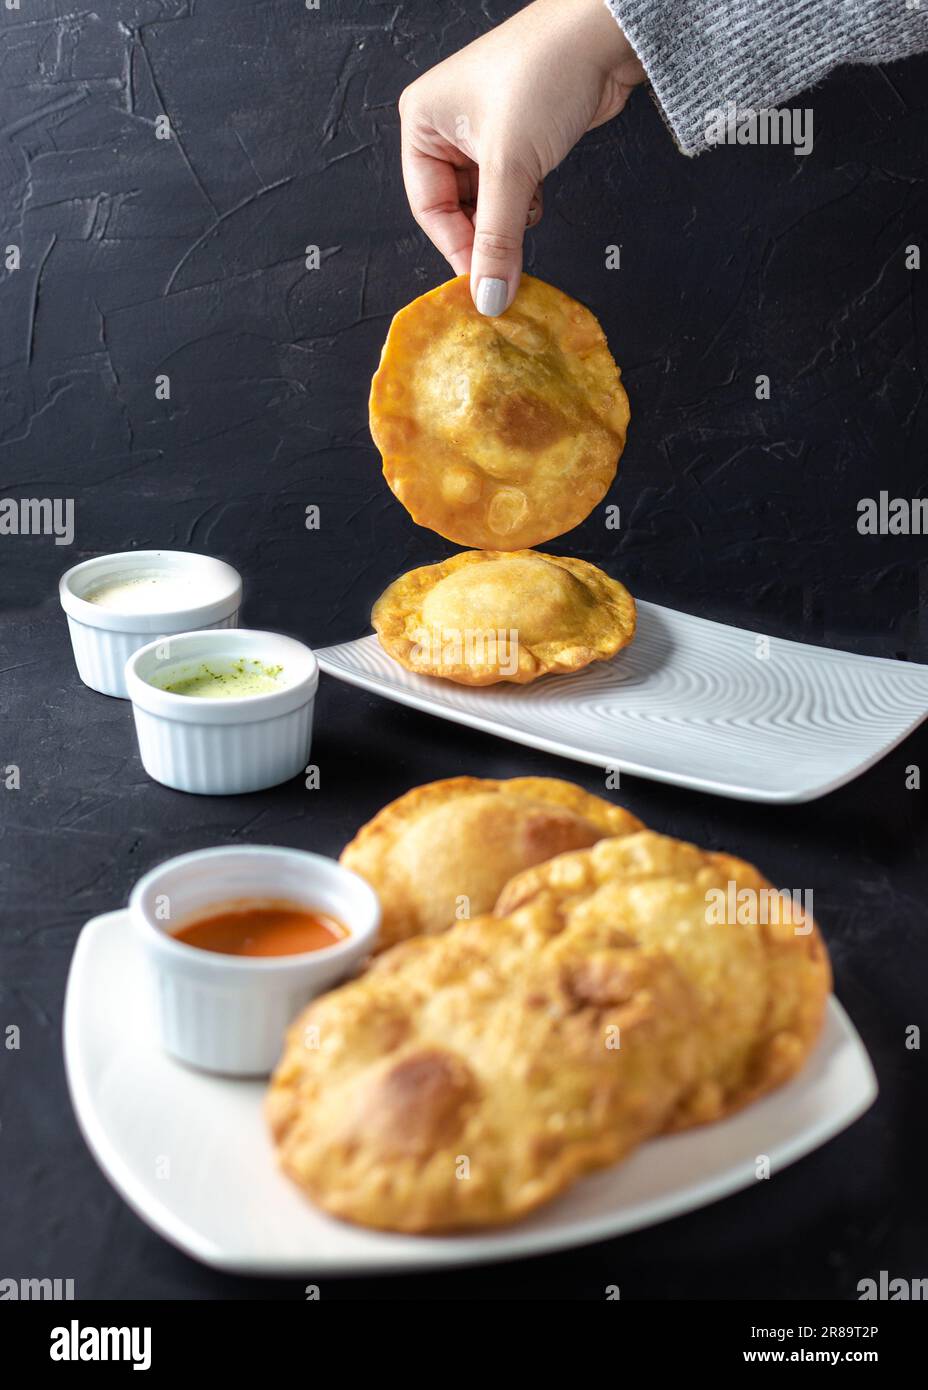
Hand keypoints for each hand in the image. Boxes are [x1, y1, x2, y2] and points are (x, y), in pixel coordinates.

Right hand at [399, 0, 644, 314]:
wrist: (602, 35)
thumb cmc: (544, 76)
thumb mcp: (510, 168)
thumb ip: (497, 241)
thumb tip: (488, 298)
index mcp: (423, 121)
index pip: (427, 205)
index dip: (454, 247)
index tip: (480, 284)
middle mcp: (447, 124)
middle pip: (454, 206)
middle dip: (483, 235)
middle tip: (504, 266)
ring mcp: (483, 130)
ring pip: (485, 201)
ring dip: (506, 221)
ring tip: (525, 219)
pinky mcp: (518, 137)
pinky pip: (509, 188)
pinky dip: (522, 204)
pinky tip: (537, 201)